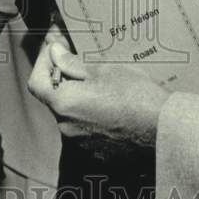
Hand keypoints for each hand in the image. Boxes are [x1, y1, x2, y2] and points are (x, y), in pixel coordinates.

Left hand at [27, 27, 168, 146]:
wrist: (162, 129)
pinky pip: (86, 127)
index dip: (42, 61)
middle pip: (54, 97)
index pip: (36, 81)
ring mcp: (81, 142)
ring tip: (99, 80)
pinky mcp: (96, 150)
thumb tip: (54, 52)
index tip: (55, 47)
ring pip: (71, 113)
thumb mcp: (104, 70)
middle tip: (78, 57)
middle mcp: (66, 126)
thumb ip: (72, 63)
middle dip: (63, 76)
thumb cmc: (135, 95)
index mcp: (64, 104)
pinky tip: (110, 101)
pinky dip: (91, 112)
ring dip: (78, 95)